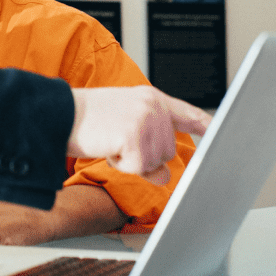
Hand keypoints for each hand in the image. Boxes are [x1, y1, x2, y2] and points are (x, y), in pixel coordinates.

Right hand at [69, 87, 210, 185]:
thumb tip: (164, 177)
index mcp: (151, 98)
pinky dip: (121, 164)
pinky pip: (138, 167)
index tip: (218, 131)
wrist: (57, 114)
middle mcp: (153, 106)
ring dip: (131, 161)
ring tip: (110, 141)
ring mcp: (146, 120)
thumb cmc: (87, 121)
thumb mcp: (122, 129)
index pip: (186, 112)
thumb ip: (149, 147)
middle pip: (168, 151)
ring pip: (155, 162)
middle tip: (117, 141)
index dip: (204, 124)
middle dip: (144, 156)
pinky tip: (107, 146)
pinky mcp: (134, 136)